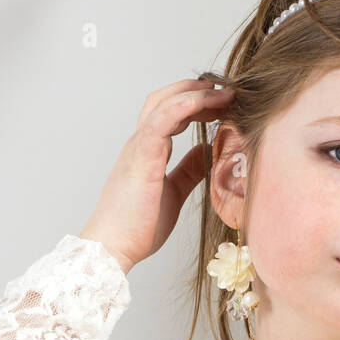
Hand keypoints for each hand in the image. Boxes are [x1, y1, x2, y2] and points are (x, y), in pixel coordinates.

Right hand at [77, 77, 234, 270]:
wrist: (112, 248)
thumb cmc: (136, 227)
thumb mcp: (173, 192)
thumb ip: (188, 170)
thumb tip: (207, 150)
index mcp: (148, 150)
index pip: (171, 112)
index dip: (196, 103)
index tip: (223, 104)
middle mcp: (141, 143)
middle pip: (166, 99)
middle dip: (197, 91)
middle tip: (227, 93)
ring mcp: (138, 148)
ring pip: (164, 104)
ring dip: (195, 94)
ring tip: (223, 93)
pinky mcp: (141, 159)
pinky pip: (159, 123)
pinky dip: (180, 107)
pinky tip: (200, 100)